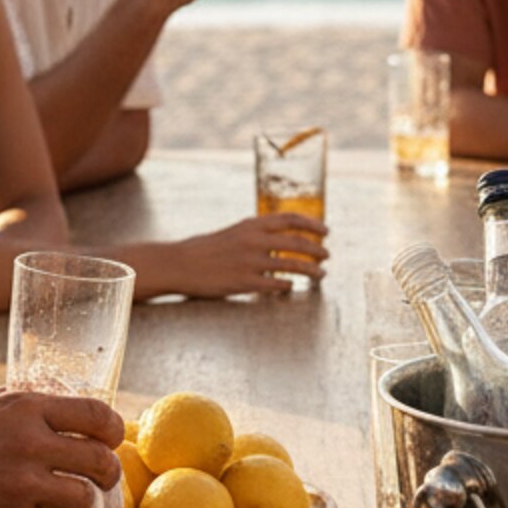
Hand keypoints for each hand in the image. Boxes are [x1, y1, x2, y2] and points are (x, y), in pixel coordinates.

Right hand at [0, 388, 124, 507]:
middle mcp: (31, 442)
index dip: (113, 432)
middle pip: (100, 461)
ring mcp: (23, 483)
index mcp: (26, 407)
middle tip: (99, 483)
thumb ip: (19, 406)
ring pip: (82, 499)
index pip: (97, 415)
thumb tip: (52, 404)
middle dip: (107, 476)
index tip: (110, 442)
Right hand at [168, 213, 330, 296]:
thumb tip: (283, 236)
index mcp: (252, 224)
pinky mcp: (244, 283)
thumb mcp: (234, 231)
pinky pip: (276, 285)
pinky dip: (289, 286)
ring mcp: (250, 262)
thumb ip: (258, 232)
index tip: (326, 231)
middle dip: (318, 250)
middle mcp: (254, 240)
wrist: (180, 263)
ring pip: (292, 266)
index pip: (291, 219)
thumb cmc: (207, 248)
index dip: (313, 224)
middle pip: (298, 242)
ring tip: (321, 274)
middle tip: (327, 255)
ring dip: (311, 270)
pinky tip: (293, 287)